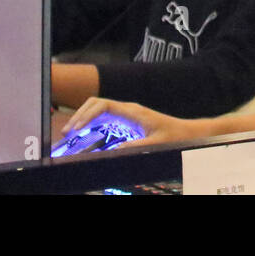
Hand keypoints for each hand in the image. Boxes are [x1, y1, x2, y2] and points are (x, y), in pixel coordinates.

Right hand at [63, 96, 209, 148]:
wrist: (187, 132)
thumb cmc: (174, 136)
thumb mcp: (155, 144)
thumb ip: (135, 147)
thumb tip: (112, 152)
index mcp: (132, 111)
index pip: (104, 105)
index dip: (87, 114)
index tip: (75, 128)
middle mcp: (127, 110)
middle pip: (97, 104)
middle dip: (80, 115)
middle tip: (67, 132)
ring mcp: (126, 114)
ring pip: (99, 110)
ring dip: (84, 118)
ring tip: (71, 133)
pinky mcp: (127, 121)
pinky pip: (105, 118)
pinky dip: (92, 124)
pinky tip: (84, 135)